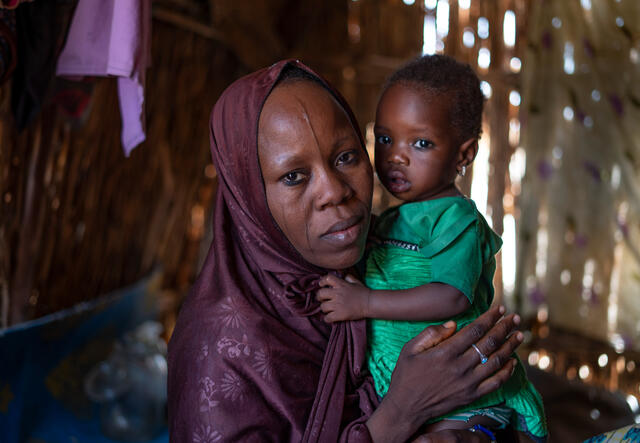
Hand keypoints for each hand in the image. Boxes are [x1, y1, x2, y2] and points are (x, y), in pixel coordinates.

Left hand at [316, 274, 370, 321]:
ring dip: (324, 308)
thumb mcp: (356, 282)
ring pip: (323, 307)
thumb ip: (348, 277)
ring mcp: (337, 304)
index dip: (322, 281)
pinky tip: (330, 317)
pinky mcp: (339, 315)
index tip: (321, 285)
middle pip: (320, 293)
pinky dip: (327, 318)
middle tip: (322, 299)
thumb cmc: (363, 292)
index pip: (327, 279)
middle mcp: (337, 293)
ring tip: (328, 309)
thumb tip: (343, 274)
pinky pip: (327, 318)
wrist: (370, 303)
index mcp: (341, 284)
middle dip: (319, 297)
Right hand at [366, 306, 522, 442]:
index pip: (474, 330)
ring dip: (510, 346)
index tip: (498, 309)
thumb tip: (453, 324)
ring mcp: (468, 383)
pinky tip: (513, 362)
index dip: (489, 318)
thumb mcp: (409, 349)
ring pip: (496, 361)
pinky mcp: (471, 396)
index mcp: (445, 352)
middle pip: (489, 343)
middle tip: (514, 318)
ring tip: (518, 335)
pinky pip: (495, 383)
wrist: (406, 407)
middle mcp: (460, 367)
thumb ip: (430, 334)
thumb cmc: (406, 375)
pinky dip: (507, 372)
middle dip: (504, 328)